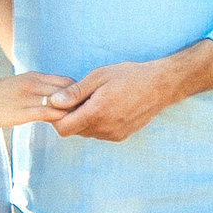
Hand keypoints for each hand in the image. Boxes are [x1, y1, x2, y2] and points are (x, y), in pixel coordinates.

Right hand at [0, 71, 75, 128]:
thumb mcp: (15, 86)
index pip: (67, 80)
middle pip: (70, 89)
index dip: (78, 93)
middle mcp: (33, 82)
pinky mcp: (22, 112)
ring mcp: (28, 97)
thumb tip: (48, 98)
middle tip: (85, 117)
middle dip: (80, 102)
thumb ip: (33, 89)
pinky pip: (50, 114)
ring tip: (78, 125)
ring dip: (73, 113)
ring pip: (63, 102)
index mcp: (33, 76)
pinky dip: (61, 120)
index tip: (80, 107)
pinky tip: (64, 129)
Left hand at [44, 59, 183, 142]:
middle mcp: (104, 129)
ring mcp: (113, 135)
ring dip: (82, 120)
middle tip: (77, 97)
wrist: (160, 86)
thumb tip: (53, 101)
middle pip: (73, 131)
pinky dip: (95, 123)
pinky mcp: (120, 136)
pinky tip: (104, 107)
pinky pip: (98, 133)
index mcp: (96, 113)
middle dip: (69, 116)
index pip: (63, 128)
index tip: (60, 102)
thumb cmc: (129, 76)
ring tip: (92, 100)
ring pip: (85, 133)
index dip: (56, 117)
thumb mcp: (99, 76)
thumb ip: (75, 91)